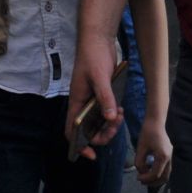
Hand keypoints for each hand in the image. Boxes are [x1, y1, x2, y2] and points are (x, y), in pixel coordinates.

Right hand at [64, 40, 122, 158]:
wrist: (98, 39)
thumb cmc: (93, 55)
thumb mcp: (100, 77)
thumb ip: (105, 97)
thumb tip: (109, 118)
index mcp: (76, 101)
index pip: (72, 130)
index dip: (78, 145)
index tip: (90, 154)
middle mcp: (82, 103)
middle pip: (88, 129)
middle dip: (102, 133)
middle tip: (114, 126)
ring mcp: (92, 99)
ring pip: (99, 122)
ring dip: (109, 124)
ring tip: (119, 114)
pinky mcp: (101, 94)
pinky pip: (106, 112)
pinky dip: (113, 115)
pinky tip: (120, 109)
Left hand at [133, 119, 173, 185]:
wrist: (155, 121)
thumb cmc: (147, 133)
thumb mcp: (140, 148)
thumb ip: (140, 162)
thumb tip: (141, 172)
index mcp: (162, 156)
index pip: (155, 174)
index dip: (146, 178)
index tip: (137, 178)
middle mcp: (169, 157)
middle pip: (164, 177)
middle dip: (153, 182)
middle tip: (142, 182)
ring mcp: (170, 156)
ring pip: (166, 174)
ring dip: (157, 178)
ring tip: (145, 178)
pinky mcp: (169, 154)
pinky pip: (166, 168)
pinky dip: (159, 172)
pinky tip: (150, 170)